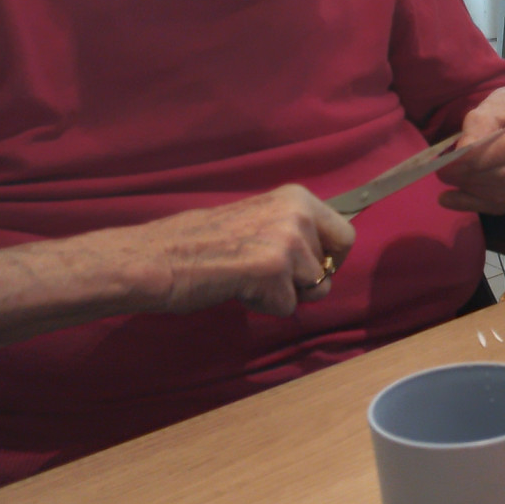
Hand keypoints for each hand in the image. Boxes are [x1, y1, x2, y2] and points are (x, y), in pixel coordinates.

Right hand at [111, 186, 353, 318]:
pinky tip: (238, 288)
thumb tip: (325, 261)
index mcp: (297, 197)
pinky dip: (264, 306)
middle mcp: (298, 214)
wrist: (158, 257)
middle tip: (267, 278)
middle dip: (305, 282)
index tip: (314, 270)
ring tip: (246, 278)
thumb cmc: (200, 242)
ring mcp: (287, 242)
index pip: (346, 235)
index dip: (332, 260)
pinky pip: (287, 306)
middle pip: (329, 268)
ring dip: (282, 293)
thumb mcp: (258, 220)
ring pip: (311, 289)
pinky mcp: (273, 271)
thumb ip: (292, 231)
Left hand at [436, 85, 504, 212]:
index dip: (479, 158)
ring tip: (449, 183)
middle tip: (443, 173)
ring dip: (473, 191)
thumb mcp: (496, 104)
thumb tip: (460, 155)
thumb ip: (478, 124)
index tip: (448, 163)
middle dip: (471, 176)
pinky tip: (454, 200)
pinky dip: (478, 205)